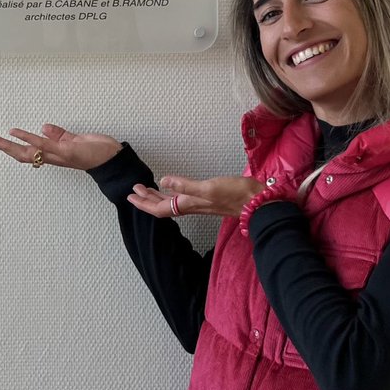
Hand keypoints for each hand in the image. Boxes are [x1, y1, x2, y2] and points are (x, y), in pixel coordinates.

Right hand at [0, 123, 121, 171]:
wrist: (114, 159)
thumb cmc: (97, 151)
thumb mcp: (76, 141)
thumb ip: (60, 135)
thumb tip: (44, 128)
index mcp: (54, 155)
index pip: (29, 152)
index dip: (12, 147)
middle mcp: (54, 158)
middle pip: (23, 155)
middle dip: (4, 148)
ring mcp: (60, 155)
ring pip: (30, 152)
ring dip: (10, 144)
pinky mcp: (68, 151)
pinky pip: (45, 145)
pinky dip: (30, 139)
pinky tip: (17, 133)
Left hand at [126, 174, 265, 218]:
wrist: (259, 202)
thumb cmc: (236, 193)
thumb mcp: (209, 187)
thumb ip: (186, 185)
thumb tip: (163, 181)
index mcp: (189, 204)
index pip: (160, 208)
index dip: (144, 203)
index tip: (131, 195)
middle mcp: (192, 205)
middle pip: (164, 207)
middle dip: (147, 199)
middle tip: (135, 189)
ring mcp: (200, 203)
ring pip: (173, 203)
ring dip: (159, 197)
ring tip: (148, 189)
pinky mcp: (209, 198)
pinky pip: (183, 199)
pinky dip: (174, 193)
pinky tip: (175, 187)